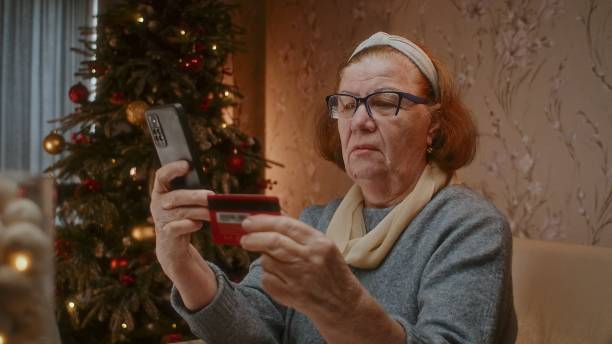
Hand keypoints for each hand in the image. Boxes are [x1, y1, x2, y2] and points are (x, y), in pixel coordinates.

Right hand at [150, 160, 212, 278]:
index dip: (172, 169)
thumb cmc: (183, 216)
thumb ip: (191, 192)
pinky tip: (199, 224)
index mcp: (161, 190)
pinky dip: (190, 225)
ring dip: (200, 211)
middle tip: (211, 196)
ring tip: (213, 211)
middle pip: (176, 196)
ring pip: (181, 212)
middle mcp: (158, 203)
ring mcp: (160, 218)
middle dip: (195, 196)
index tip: (187, 165)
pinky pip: (178, 227)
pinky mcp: (166, 233)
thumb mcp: (185, 202)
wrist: (173, 244)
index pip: (161, 176)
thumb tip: (210, 191)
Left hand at [240, 215, 363, 319]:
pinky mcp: (291, 295)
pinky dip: (268, 277)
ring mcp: (300, 278)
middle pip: (273, 242)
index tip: (249, 222)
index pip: (286, 226)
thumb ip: (299, 234)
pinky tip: (282, 280)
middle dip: (254, 239)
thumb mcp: (324, 247)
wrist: (343, 305)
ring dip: (266, 260)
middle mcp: (310, 258)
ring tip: (277, 265)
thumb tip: (271, 219)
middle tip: (245, 239)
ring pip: (267, 261)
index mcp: (319, 243)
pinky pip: (267, 280)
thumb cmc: (331, 273)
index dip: (263, 222)